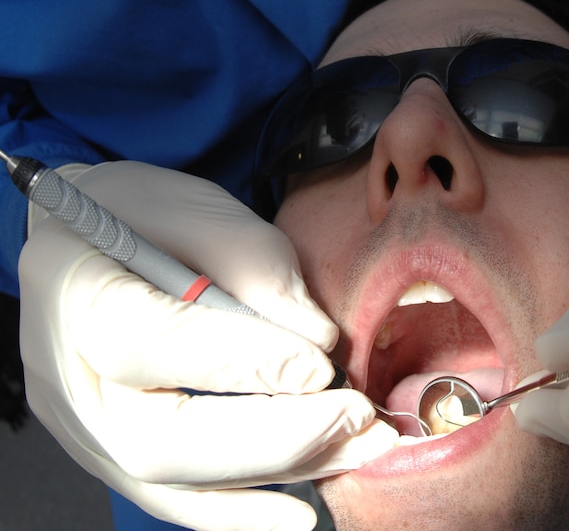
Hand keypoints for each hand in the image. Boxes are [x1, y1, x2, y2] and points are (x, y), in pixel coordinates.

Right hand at [19, 161, 396, 529]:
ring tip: (357, 447)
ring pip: (180, 479)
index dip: (240, 362)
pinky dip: (240, 511)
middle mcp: (70, 375)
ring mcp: (88, 427)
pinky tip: (299, 512)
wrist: (89, 243)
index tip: (320, 368)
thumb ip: (255, 267)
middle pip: (162, 440)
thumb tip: (317, 340)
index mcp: (74, 290)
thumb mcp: (198, 208)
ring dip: (280, 469)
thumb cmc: (140, 214)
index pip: (147, 345)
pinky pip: (175, 498)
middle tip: (355, 419)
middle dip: (274, 437)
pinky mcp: (115, 452)